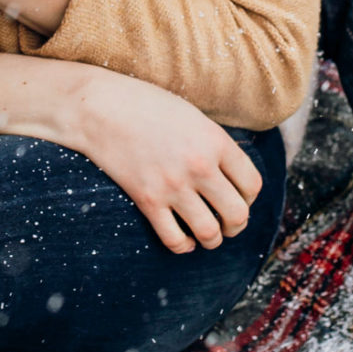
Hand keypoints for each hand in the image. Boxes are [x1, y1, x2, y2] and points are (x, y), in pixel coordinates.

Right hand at [69, 70, 263, 253]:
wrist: (100, 108)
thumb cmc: (146, 105)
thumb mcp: (192, 116)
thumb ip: (214, 144)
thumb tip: (232, 174)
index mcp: (215, 141)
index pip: (252, 184)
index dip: (250, 197)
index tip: (240, 198)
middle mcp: (199, 166)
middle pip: (237, 214)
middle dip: (237, 225)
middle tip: (229, 224)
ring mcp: (173, 185)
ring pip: (209, 233)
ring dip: (213, 240)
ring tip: (207, 235)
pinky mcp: (147, 200)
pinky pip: (174, 239)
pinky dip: (184, 246)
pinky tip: (184, 240)